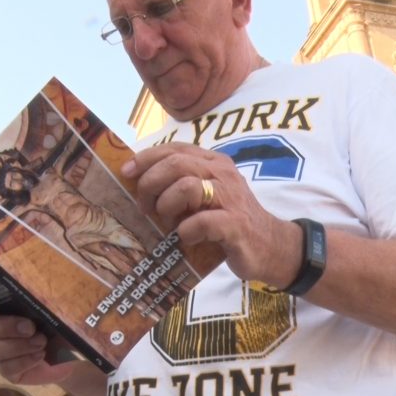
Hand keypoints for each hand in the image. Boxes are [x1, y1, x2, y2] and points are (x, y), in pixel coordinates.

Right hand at [0, 288, 79, 385]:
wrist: (71, 353)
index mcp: (4, 307)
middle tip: (31, 328)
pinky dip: (25, 361)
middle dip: (7, 327)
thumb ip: (50, 301)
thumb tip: (52, 293)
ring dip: (20, 346)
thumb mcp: (58, 310)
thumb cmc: (60, 324)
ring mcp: (0, 350)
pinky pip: (7, 367)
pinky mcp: (7, 370)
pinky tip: (40, 356)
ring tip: (42, 343)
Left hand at [121, 142, 300, 288]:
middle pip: (176, 164)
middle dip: (151, 184)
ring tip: (167, 223)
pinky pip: (202, 221)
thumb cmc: (228, 220)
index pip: (175, 149)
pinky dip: (186, 231)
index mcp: (213, 163)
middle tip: (145, 207)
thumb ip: (180, 184)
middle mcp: (222, 174)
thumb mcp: (205, 195)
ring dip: (167, 206)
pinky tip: (186, 238)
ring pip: (186, 187)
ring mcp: (231, 198)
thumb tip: (138, 182)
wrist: (269, 246)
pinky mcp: (235, 225)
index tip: (126, 172)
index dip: (147, 157)